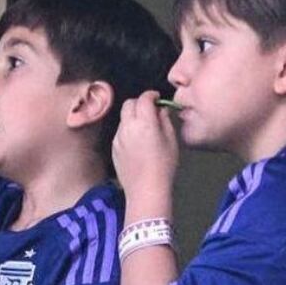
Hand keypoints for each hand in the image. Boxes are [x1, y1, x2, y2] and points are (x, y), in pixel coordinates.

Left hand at [112, 90, 178, 207]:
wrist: (145, 189)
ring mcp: (118, 137)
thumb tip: (161, 110)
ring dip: (133, 117)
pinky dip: (128, 130)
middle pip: (129, 104)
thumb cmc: (164, 166)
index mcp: (144, 122)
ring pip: (123, 118)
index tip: (157, 98)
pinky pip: (120, 132)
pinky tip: (138, 143)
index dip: (151, 95)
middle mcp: (128, 126)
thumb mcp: (171, 140)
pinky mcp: (114, 148)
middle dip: (139, 103)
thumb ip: (164, 121)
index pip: (144, 98)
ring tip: (145, 128)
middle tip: (150, 110)